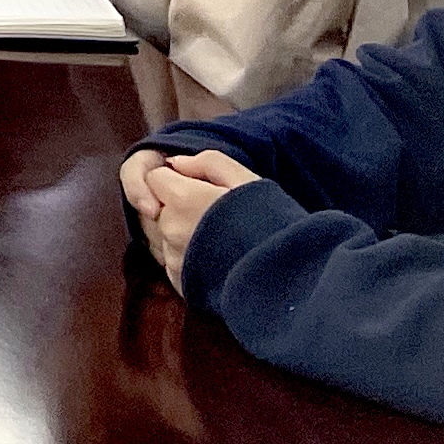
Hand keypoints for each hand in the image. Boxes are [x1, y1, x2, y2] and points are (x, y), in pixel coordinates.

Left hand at [120, 147, 257, 292]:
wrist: (288, 278)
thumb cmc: (270, 223)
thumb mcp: (244, 180)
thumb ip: (206, 162)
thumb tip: (175, 163)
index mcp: (183, 200)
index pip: (154, 178)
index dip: (174, 178)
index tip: (197, 187)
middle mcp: (171, 229)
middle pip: (156, 208)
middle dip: (175, 206)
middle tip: (212, 213)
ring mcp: (174, 258)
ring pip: (160, 235)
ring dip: (177, 232)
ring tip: (214, 236)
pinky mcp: (180, 281)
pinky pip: (171, 260)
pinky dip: (184, 255)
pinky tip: (213, 255)